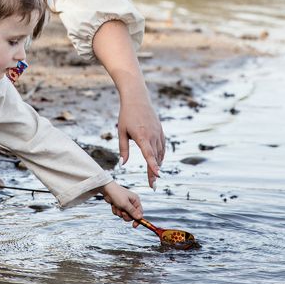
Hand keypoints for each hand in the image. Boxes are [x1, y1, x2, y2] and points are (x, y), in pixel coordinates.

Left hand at [91, 20, 164, 189]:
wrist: (137, 97)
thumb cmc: (126, 114)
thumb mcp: (122, 131)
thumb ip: (123, 149)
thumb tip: (124, 164)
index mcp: (142, 136)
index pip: (149, 154)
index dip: (153, 166)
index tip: (157, 176)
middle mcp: (153, 135)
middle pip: (155, 158)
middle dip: (154, 172)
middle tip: (152, 185)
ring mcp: (158, 132)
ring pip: (160, 153)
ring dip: (158, 164)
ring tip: (153, 176)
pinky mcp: (160, 130)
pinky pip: (163, 146)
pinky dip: (161, 155)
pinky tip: (157, 161)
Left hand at [102, 181, 142, 221]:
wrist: (106, 189)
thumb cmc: (117, 194)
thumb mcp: (125, 204)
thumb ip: (132, 212)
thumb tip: (140, 217)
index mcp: (135, 200)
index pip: (140, 213)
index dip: (138, 220)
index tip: (134, 225)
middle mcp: (131, 203)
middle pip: (132, 216)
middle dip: (126, 216)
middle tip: (122, 212)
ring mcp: (125, 204)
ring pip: (124, 215)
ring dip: (119, 213)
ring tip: (117, 207)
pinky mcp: (119, 206)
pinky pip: (119, 213)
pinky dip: (116, 211)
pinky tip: (113, 205)